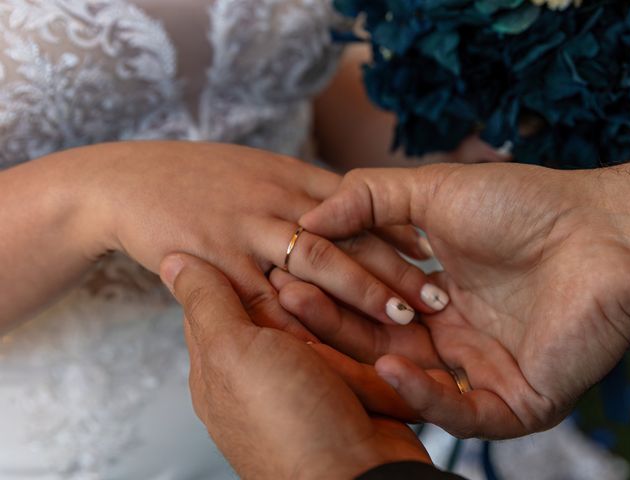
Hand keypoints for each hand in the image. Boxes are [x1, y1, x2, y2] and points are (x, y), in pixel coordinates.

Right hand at [75, 141, 438, 337]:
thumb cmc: (194, 177)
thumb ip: (300, 191)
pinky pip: (264, 298)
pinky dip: (300, 321)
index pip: (357, 202)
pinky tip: (333, 343)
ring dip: (362, 293)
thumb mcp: (254, 170)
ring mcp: (246, 230)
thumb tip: (343, 216)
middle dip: (394, 266)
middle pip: (347, 234)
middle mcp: (275, 201)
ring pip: (316, 264)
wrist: (125, 182)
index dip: (396, 229)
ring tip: (401, 319)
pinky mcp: (215, 262)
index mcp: (289, 176)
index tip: (432, 252)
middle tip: (436, 296)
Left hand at [159, 253, 430, 479]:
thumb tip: (172, 260)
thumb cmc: (288, 423)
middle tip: (309, 296)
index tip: (266, 260)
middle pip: (276, 311)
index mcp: (220, 370)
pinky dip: (362, 345)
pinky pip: (354, 351)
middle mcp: (261, 377)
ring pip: (321, 327)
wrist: (358, 479)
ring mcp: (307, 385)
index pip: (221, 302)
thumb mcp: (232, 351)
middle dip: (297, 298)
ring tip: (343, 321)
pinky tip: (370, 342)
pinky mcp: (348, 391)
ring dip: (334, 319)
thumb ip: (206, 302)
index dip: (243, 273)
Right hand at [299, 162, 629, 437]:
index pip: (369, 303)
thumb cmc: (524, 205)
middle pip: (381, 341)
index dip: (331, 290)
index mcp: (436, 295)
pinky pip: (463, 412)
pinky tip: (392, 366)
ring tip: (320, 327)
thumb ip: (371, 198)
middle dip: (334, 322)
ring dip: (366, 358)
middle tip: (290, 299)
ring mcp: (485, 369)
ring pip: (413, 380)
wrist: (602, 226)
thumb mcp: (432, 190)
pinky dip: (426, 394)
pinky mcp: (518, 400)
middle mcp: (455, 335)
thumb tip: (310, 217)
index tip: (290, 272)